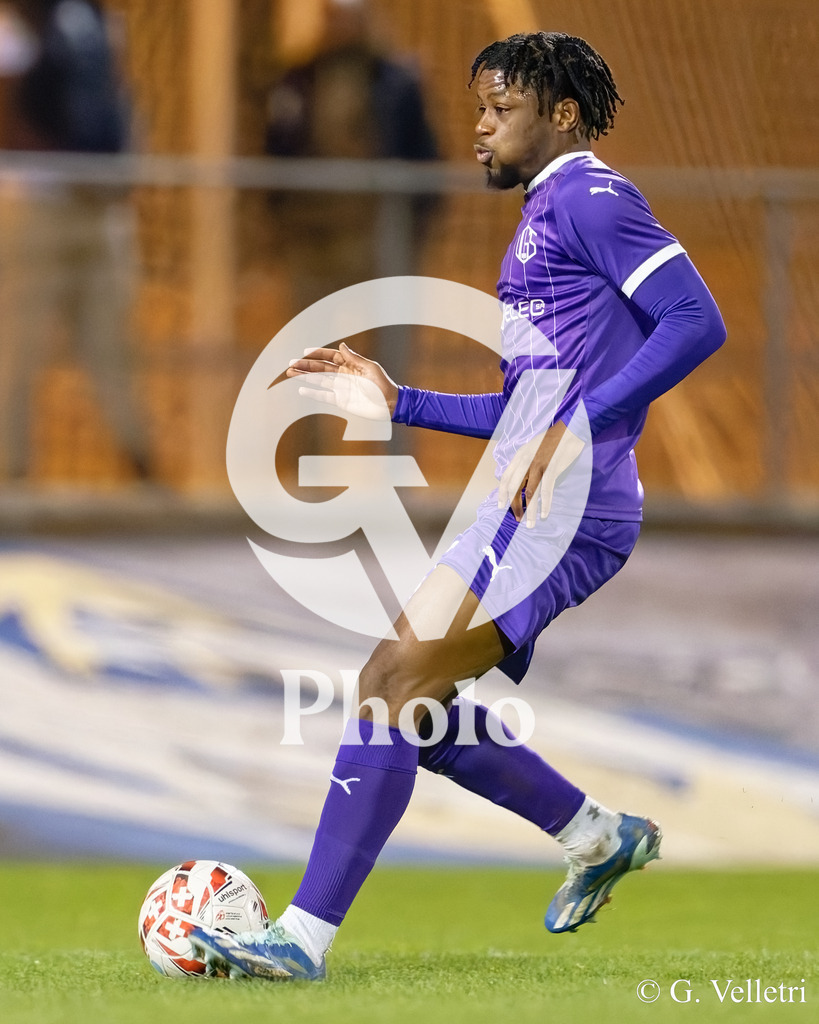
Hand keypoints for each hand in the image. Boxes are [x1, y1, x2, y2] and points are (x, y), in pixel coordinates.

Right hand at [282, 342, 399, 420]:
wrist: (389, 405)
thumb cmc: (383, 385)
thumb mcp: (370, 369)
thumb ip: (354, 358)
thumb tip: (341, 345)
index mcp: (351, 365)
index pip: (331, 357)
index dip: (318, 354)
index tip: (305, 352)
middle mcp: (344, 375)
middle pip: (321, 368)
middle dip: (306, 366)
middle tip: (291, 364)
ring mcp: (341, 388)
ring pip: (319, 380)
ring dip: (305, 377)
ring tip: (290, 373)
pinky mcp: (340, 401)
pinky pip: (324, 396)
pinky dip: (313, 393)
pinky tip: (302, 389)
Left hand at [498, 421, 585, 526]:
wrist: (570, 430)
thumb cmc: (553, 440)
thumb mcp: (533, 448)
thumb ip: (525, 462)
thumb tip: (520, 480)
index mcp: (520, 455)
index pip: (505, 477)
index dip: (502, 493)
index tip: (501, 505)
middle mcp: (526, 460)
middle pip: (515, 488)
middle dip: (514, 506)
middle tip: (516, 518)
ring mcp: (539, 465)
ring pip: (530, 493)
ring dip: (529, 511)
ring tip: (529, 524)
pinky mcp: (552, 469)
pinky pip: (546, 491)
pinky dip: (545, 505)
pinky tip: (544, 514)